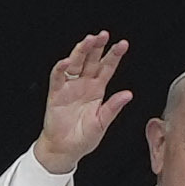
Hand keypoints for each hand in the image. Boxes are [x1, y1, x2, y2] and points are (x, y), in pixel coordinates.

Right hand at [33, 33, 131, 176]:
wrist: (65, 150)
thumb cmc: (84, 138)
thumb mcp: (102, 123)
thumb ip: (113, 107)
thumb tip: (128, 94)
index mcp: (97, 90)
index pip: (107, 68)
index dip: (114, 55)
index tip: (123, 44)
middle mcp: (84, 84)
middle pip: (91, 60)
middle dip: (97, 47)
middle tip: (103, 35)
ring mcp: (69, 87)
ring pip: (75, 64)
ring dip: (81, 51)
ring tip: (88, 40)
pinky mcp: (56, 94)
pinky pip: (57, 77)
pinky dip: (61, 68)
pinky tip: (67, 61)